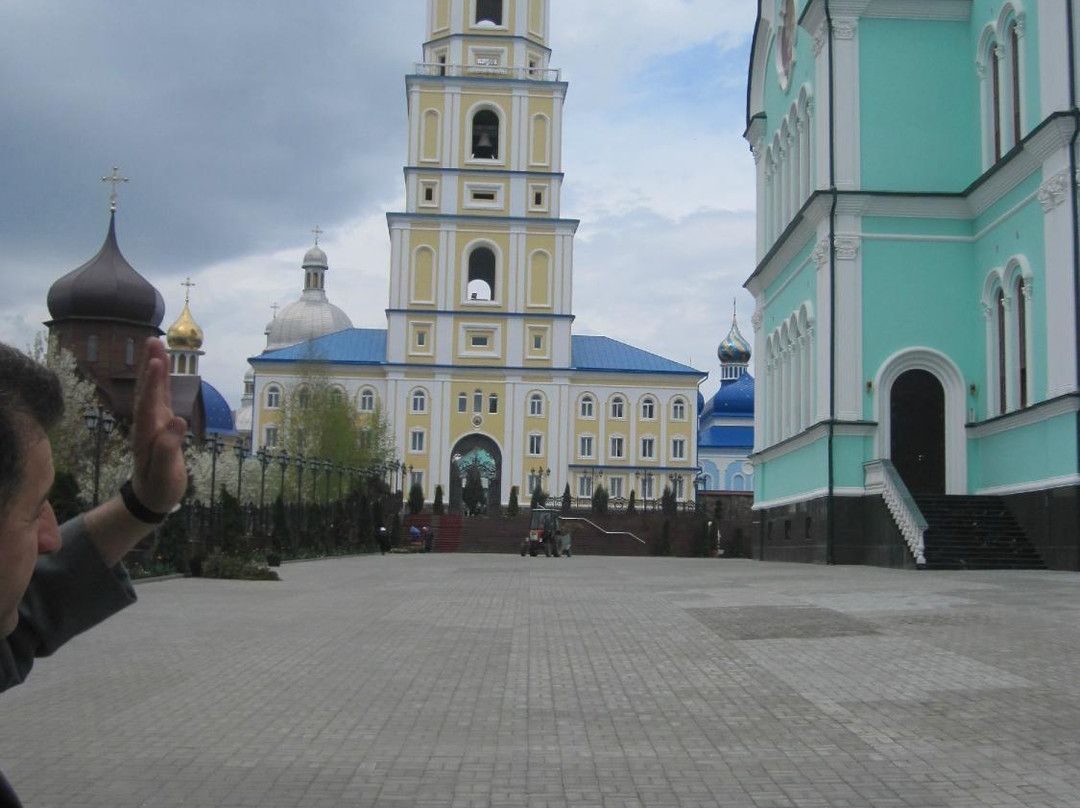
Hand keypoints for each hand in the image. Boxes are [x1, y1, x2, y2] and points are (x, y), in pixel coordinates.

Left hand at [129, 338, 187, 512]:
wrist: (150, 497)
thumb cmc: (159, 486)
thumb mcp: (165, 472)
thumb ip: (168, 447)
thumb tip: (178, 421)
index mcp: (147, 433)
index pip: (149, 403)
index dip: (153, 383)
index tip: (157, 362)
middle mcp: (147, 423)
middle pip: (147, 389)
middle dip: (149, 365)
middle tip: (152, 341)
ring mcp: (153, 422)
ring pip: (152, 390)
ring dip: (153, 367)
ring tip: (156, 345)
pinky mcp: (160, 423)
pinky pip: (161, 396)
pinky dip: (162, 380)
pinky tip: (163, 367)